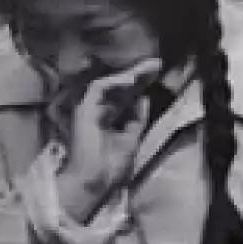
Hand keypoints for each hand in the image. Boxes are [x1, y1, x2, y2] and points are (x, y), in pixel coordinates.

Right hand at [55, 59, 162, 222]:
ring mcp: (90, 109)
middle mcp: (100, 111)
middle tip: (156, 63)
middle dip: (139, 75)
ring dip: (129, 74)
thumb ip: (137, 119)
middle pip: (120, 88)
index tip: (158, 74)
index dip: (142, 85)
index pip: (127, 97)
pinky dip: (114, 82)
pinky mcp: (84, 109)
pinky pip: (98, 89)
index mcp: (111, 120)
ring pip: (110, 84)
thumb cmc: (111, 167)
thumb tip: (144, 99)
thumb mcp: (132, 139)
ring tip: (149, 67)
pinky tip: (131, 79)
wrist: (95, 181)